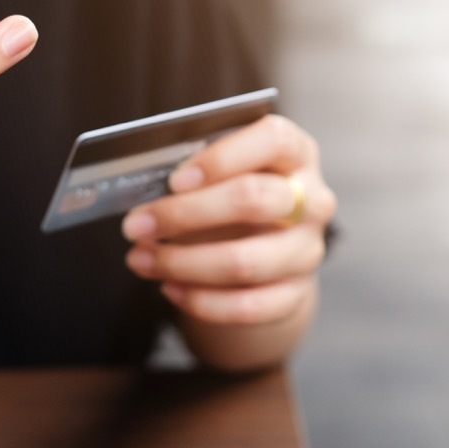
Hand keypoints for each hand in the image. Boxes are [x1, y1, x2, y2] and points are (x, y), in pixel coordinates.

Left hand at [121, 115, 334, 325]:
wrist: (268, 248)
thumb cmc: (234, 194)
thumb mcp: (222, 170)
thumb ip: (195, 173)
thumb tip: (147, 196)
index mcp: (296, 152)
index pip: (273, 141)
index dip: (222, 158)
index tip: (175, 180)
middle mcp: (311, 199)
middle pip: (253, 200)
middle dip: (185, 214)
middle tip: (136, 224)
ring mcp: (308, 249)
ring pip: (245, 262)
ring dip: (182, 264)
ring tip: (139, 259)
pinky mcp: (297, 293)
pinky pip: (248, 306)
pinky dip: (201, 301)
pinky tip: (169, 288)